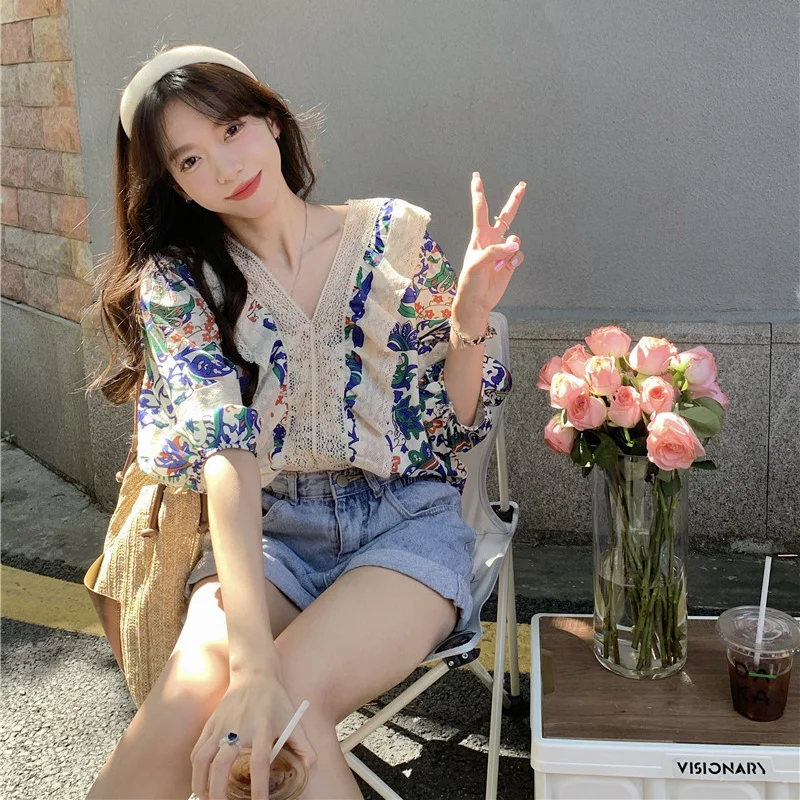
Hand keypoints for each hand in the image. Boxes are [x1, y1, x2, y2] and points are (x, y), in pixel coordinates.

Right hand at [191, 672, 314, 799]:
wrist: (254, 674)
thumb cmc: (275, 700)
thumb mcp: (293, 720)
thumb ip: (304, 745)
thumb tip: (310, 767)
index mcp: (262, 728)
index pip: (258, 763)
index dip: (258, 787)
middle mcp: (238, 728)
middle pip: (221, 765)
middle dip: (218, 792)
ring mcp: (220, 726)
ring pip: (202, 760)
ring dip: (201, 784)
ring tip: (207, 799)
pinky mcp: (209, 725)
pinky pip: (197, 752)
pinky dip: (196, 771)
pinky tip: (202, 782)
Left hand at [456, 172, 525, 322]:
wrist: (477, 300)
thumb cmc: (470, 281)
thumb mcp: (477, 264)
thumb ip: (495, 251)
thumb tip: (515, 244)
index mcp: (479, 236)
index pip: (480, 210)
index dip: (479, 193)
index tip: (476, 177)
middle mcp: (492, 240)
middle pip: (506, 216)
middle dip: (514, 201)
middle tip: (522, 186)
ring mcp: (502, 250)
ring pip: (515, 239)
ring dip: (510, 250)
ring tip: (498, 265)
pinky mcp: (510, 262)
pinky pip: (519, 254)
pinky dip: (514, 260)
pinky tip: (506, 268)